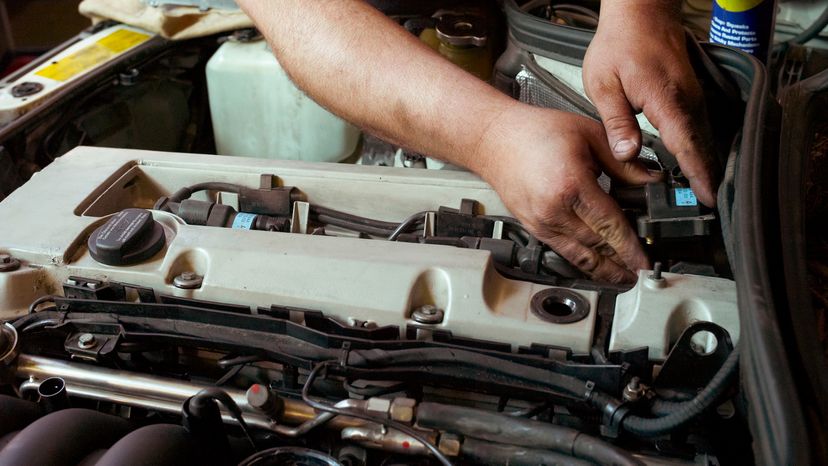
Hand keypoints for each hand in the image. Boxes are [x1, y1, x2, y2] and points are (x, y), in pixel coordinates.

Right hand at [475, 104, 657, 282]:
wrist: (493, 139)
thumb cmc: (534, 133)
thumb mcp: (589, 135)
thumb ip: (623, 162)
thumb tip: (651, 181)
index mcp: (571, 185)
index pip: (610, 225)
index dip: (631, 247)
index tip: (646, 261)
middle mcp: (553, 210)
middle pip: (596, 246)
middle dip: (623, 262)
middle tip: (643, 271)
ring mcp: (540, 222)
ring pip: (579, 256)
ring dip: (603, 270)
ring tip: (623, 277)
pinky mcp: (532, 227)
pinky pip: (563, 251)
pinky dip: (583, 261)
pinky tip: (597, 264)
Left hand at [583, 0, 717, 205]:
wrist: (640, 14)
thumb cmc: (619, 44)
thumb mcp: (604, 84)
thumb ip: (617, 121)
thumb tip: (627, 154)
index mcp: (666, 100)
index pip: (687, 145)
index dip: (698, 175)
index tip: (707, 199)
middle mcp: (687, 101)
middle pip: (702, 148)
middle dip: (705, 180)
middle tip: (704, 212)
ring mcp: (692, 98)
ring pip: (702, 140)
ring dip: (703, 168)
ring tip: (700, 200)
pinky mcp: (689, 98)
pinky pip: (697, 130)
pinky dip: (697, 151)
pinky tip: (692, 171)